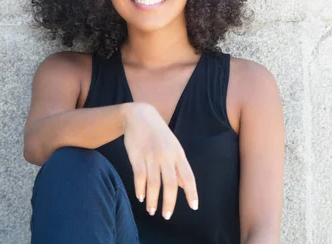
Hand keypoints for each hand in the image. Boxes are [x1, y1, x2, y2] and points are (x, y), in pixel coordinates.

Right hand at [122, 102, 198, 219]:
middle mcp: (166, 155)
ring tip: (152, 210)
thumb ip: (178, 166)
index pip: (188, 176)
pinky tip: (140, 197)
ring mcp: (151, 156)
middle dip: (169, 202)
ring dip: (152, 199)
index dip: (192, 192)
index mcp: (178, 153)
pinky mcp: (137, 156)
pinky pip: (139, 176)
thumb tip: (183, 186)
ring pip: (153, 183)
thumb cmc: (159, 134)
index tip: (194, 207)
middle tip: (167, 216)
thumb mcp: (173, 147)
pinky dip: (140, 189)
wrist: (139, 115)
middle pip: (170, 183)